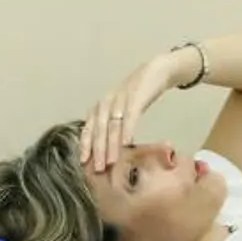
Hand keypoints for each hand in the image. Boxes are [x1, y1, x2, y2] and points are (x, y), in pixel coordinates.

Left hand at [81, 49, 192, 171]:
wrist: (158, 70)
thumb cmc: (137, 94)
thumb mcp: (120, 109)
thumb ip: (112, 126)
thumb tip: (108, 149)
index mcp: (99, 108)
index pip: (88, 129)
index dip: (85, 146)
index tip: (83, 164)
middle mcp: (105, 104)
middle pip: (98, 131)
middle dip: (97, 151)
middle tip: (97, 170)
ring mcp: (119, 100)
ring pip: (112, 127)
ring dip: (110, 146)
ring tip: (110, 163)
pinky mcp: (136, 97)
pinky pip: (130, 117)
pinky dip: (127, 130)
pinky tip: (126, 144)